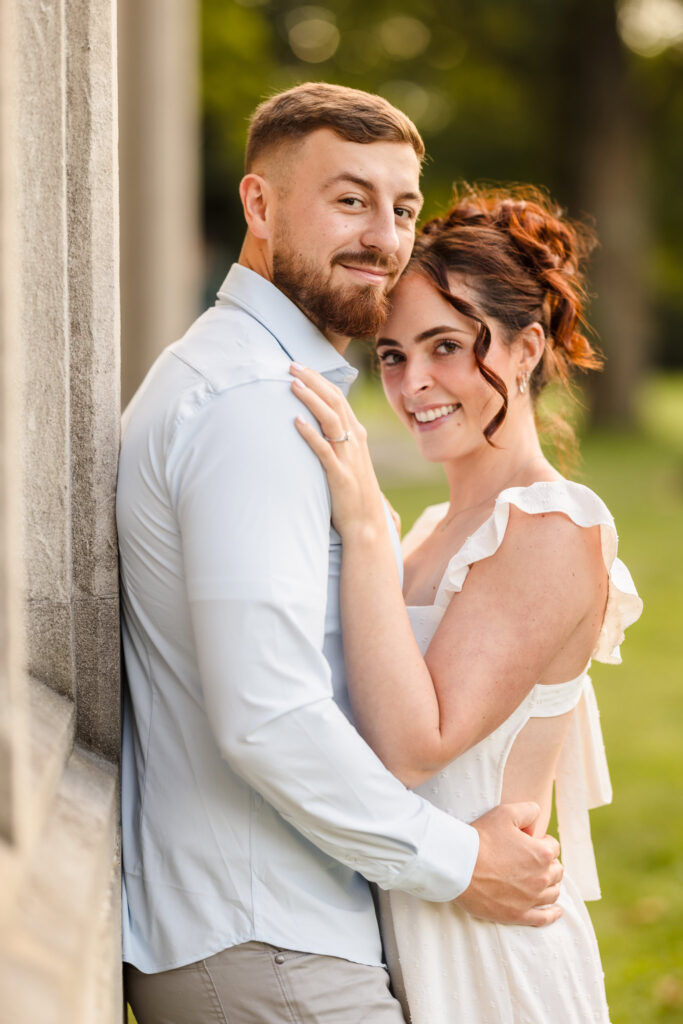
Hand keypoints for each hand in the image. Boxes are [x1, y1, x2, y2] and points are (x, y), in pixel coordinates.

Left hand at [291, 363, 386, 537]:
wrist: (366, 525)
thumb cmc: (354, 494)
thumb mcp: (350, 461)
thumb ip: (338, 442)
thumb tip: (318, 426)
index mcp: (357, 435)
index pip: (339, 398)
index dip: (319, 380)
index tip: (300, 367)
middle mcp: (355, 442)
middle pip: (334, 401)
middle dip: (313, 380)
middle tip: (291, 365)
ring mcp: (348, 458)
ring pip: (331, 420)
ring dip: (311, 399)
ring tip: (293, 384)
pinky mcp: (339, 476)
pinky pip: (324, 450)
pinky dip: (310, 434)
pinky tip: (296, 422)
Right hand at [456, 802, 562, 926]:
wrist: (459, 865)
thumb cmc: (482, 838)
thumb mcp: (506, 813)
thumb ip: (529, 810)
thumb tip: (538, 815)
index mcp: (542, 853)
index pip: (554, 847)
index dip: (541, 842)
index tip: (528, 842)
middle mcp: (541, 878)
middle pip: (556, 871)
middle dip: (548, 863)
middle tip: (531, 860)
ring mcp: (531, 899)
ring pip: (553, 893)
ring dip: (551, 885)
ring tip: (542, 881)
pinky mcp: (518, 914)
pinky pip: (543, 918)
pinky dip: (552, 914)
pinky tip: (556, 911)